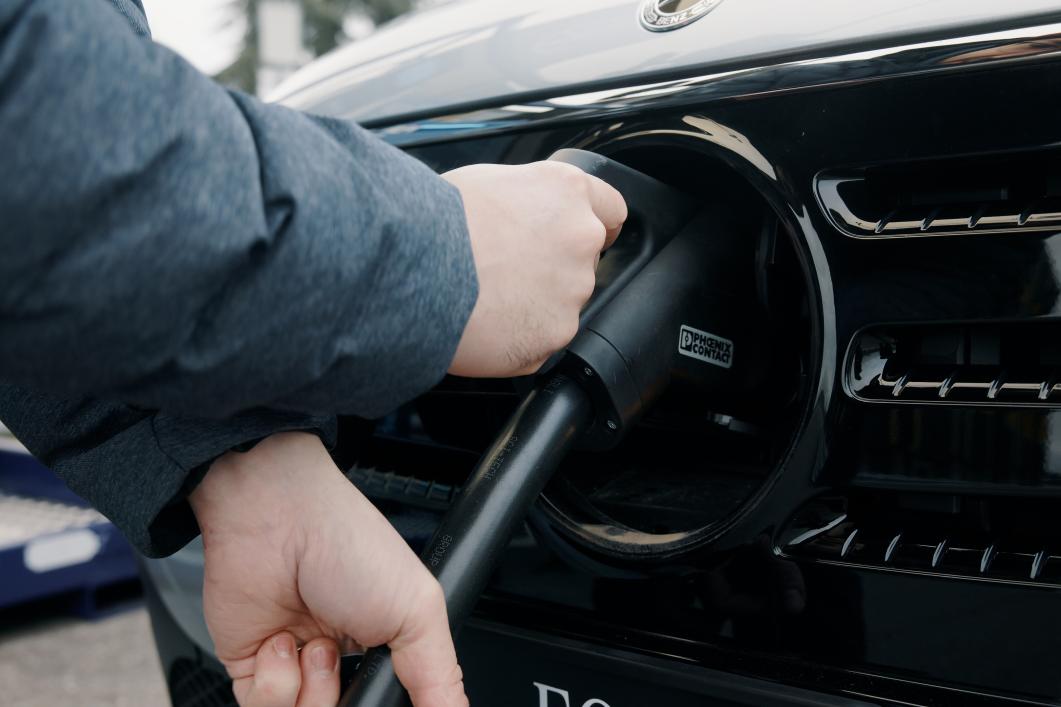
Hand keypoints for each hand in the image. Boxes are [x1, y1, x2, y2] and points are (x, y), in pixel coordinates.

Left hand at [189, 432, 465, 706]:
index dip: (385, 703)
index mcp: (385, 647)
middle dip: (351, 701)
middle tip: (352, 666)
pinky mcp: (252, 670)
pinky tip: (283, 642)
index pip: (389, 700)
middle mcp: (341, 661)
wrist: (279, 520)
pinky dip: (275, 685)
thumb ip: (440, 678)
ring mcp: (296, 667)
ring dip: (315, 691)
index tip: (385, 693)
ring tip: (317, 646)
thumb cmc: (350, 545)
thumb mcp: (418, 611)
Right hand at [444, 161, 626, 376]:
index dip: (595, 225)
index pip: (611, 210)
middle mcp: (580, 238)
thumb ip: (527, 198)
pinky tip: (487, 323)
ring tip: (487, 298)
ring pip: (562, 302)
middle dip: (553, 267)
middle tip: (506, 270)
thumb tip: (525, 215)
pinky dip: (519, 337)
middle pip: (583, 260)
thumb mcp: (487, 181)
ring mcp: (573, 290)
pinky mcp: (556, 334)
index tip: (582, 237)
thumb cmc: (437, 221)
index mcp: (567, 192)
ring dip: (535, 304)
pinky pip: (541, 339)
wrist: (415, 270)